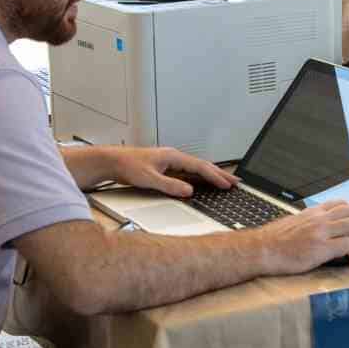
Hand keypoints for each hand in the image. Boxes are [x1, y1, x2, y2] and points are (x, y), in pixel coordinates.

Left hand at [112, 146, 236, 197]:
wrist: (112, 161)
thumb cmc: (127, 166)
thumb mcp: (149, 179)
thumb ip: (169, 186)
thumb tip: (189, 191)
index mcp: (172, 156)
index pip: (200, 167)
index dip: (215, 176)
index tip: (228, 184)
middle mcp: (173, 157)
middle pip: (202, 166)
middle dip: (220, 174)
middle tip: (236, 182)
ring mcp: (170, 163)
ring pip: (196, 169)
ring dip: (211, 176)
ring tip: (225, 182)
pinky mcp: (165, 169)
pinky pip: (188, 173)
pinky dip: (200, 178)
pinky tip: (204, 184)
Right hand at [258, 201, 348, 271]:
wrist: (260, 250)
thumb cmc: (274, 242)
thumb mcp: (294, 225)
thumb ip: (311, 225)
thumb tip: (325, 234)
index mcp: (313, 212)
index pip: (343, 204)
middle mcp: (319, 218)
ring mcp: (320, 231)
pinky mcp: (320, 246)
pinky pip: (348, 245)